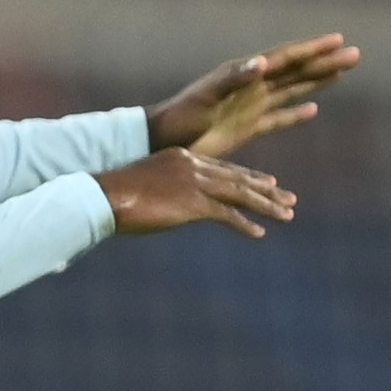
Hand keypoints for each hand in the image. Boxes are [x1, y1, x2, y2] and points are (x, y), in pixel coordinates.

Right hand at [96, 147, 294, 236]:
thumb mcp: (145, 187)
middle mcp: (193, 165)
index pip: (223, 167)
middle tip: (288, 198)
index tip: (267, 183)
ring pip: (240, 194)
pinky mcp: (193, 203)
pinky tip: (259, 233)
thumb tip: (170, 207)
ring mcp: (195, 183)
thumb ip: (165, 191)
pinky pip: (227, 214)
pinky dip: (245, 224)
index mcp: (182, 157)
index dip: (248, 177)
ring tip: (287, 214)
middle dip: (266, 190)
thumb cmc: (114, 195)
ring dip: (266, 205)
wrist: (102, 195)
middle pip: (238, 178)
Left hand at [151, 33, 356, 157]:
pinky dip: (296, 115)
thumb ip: (233, 79)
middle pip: (296, 72)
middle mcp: (252, 86)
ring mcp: (251, 107)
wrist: (162, 142)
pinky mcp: (247, 128)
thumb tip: (262, 64)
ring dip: (316, 82)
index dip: (312, 49)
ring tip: (341, 71)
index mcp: (244, 74)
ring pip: (292, 91)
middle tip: (355, 54)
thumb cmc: (180, 116)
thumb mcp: (206, 96)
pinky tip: (313, 110)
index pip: (286, 58)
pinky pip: (278, 119)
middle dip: (324, 63)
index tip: (338, 40)